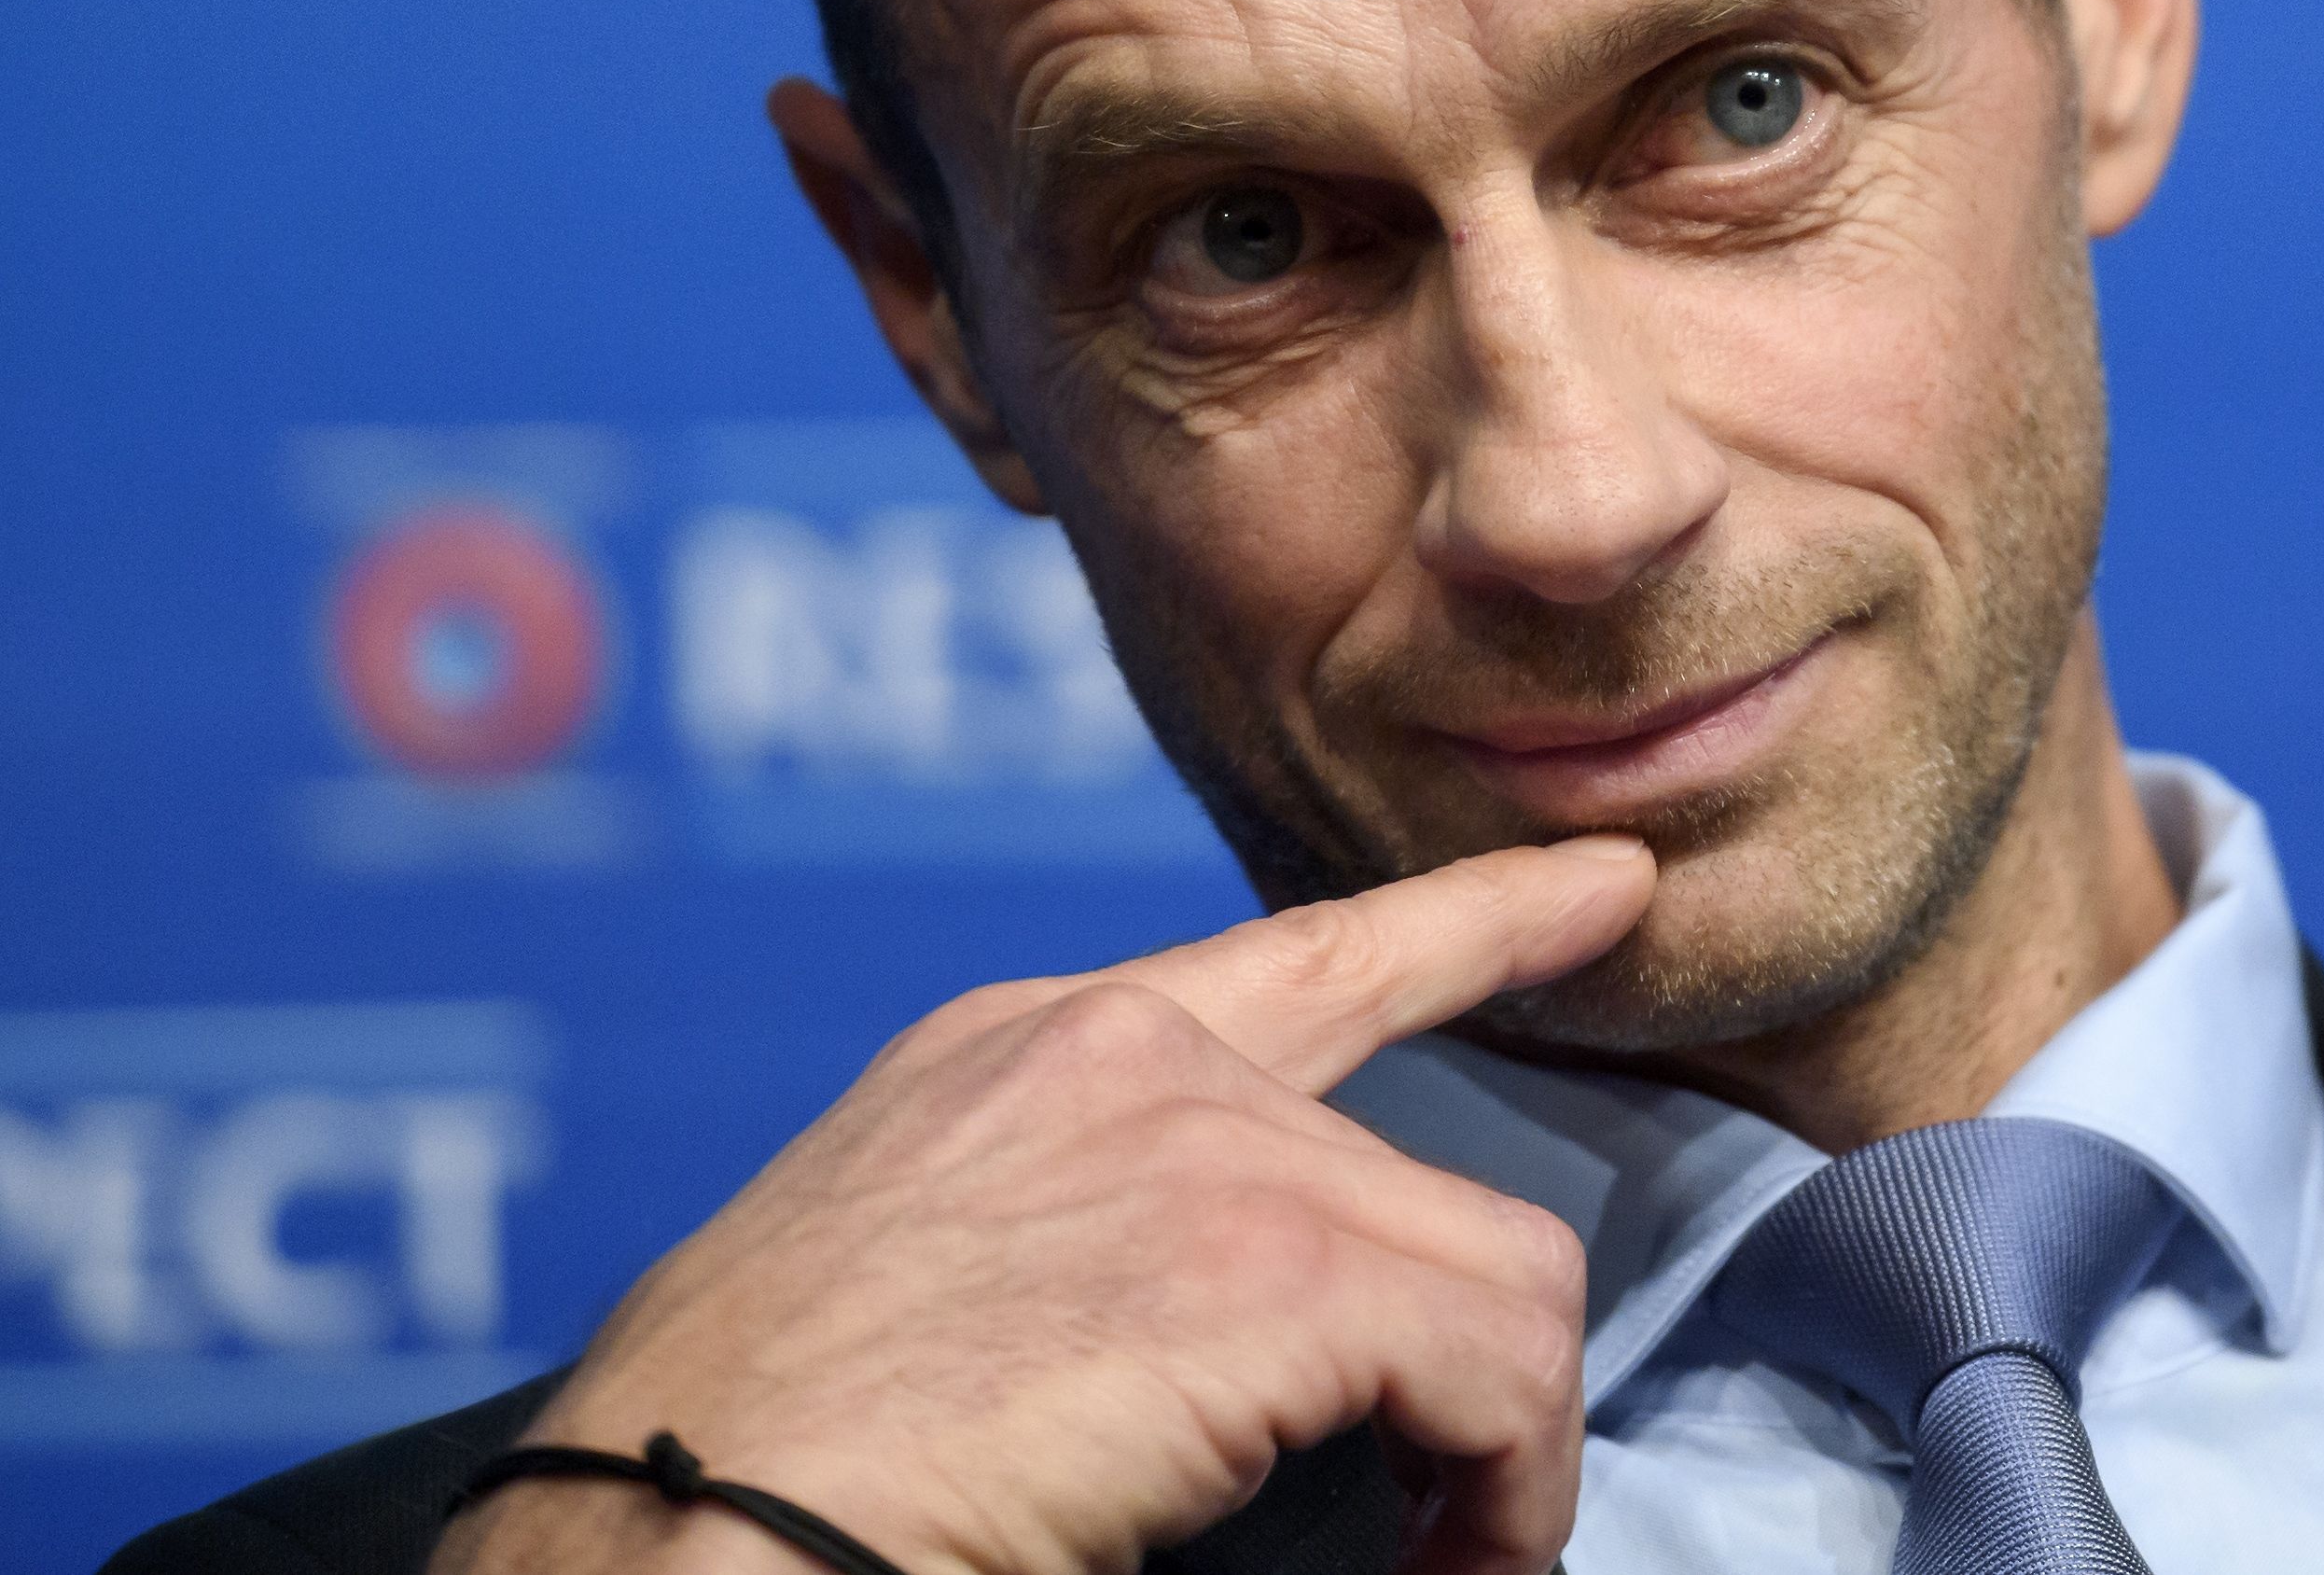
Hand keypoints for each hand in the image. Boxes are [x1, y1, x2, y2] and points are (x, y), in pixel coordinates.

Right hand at [429, 836, 1658, 1574]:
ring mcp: (1198, 1144)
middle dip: (1477, 1348)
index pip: (1300, 965)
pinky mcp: (1264, 1266)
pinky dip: (1505, 1494)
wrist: (652, 1547)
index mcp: (1017, 1058)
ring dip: (1492, 1442)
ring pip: (1493, 1274)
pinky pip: (1500, 1366)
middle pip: (1430, 1177)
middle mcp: (1119, 1058)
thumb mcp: (916, 1295)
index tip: (1599, 889)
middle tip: (1461, 1507)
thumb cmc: (740, 1475)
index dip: (1470, 924)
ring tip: (1445, 1561)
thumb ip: (1081, 1261)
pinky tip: (1449, 1564)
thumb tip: (1210, 1374)